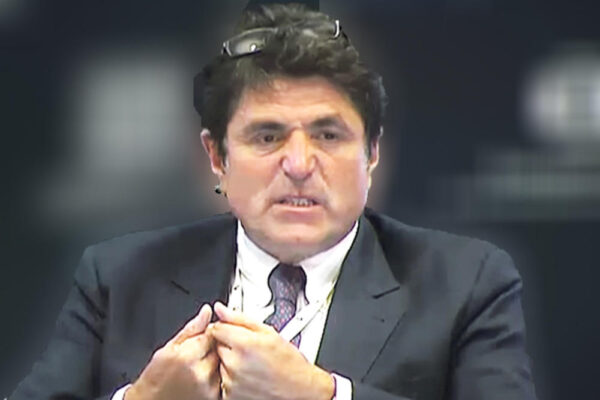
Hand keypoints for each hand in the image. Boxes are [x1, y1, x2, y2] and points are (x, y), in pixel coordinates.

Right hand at [125, 304, 219, 399]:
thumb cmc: (156, 377)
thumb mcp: (168, 348)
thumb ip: (191, 329)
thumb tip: (207, 311)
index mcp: (187, 356)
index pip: (212, 333)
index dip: (208, 332)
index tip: (201, 336)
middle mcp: (200, 373)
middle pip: (221, 347)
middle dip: (213, 346)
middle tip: (197, 353)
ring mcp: (209, 387)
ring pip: (224, 363)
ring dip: (217, 361)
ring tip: (198, 366)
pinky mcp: (215, 397)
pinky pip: (224, 378)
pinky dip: (217, 375)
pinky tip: (202, 377)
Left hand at [210, 302, 334, 399]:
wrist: (299, 390)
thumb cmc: (289, 363)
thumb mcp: (269, 332)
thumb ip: (240, 319)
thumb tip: (221, 309)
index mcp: (244, 344)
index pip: (216, 328)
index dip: (226, 328)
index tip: (234, 331)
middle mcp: (235, 364)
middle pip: (217, 345)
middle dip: (229, 344)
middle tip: (249, 350)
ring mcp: (231, 382)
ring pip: (219, 363)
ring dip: (229, 362)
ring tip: (251, 364)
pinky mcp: (230, 395)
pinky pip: (222, 380)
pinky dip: (231, 378)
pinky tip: (249, 376)